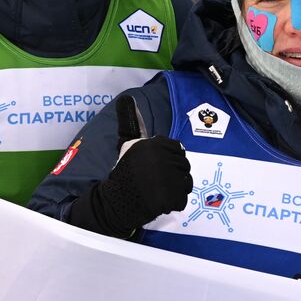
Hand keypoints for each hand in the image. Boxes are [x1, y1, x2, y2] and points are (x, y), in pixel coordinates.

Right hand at [66, 95, 192, 237]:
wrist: (115, 201)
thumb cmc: (124, 172)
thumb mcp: (127, 143)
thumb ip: (130, 121)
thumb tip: (126, 98)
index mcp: (155, 143)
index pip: (177, 149)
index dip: (168, 160)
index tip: (155, 167)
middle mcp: (163, 158)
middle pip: (183, 165)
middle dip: (173, 174)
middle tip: (155, 181)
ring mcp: (168, 179)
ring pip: (186, 182)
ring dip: (174, 188)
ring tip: (157, 190)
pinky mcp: (171, 198)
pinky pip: (182, 199)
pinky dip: (172, 203)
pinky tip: (157, 201)